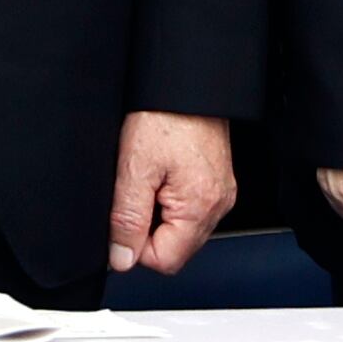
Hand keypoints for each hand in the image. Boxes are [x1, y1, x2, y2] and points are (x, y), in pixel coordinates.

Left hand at [107, 112, 235, 273]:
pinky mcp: (217, 182)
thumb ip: (127, 218)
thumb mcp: (134, 168)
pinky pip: (189, 209)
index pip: (164, 261)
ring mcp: (220, 194)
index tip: (124, 216)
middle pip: (175, 248)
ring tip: (150, 177)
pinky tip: (161, 172)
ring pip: (180, 229)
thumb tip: (122, 259)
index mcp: (201, 207)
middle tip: (137, 189)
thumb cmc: (166, 115)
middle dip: (148, 228)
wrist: (188, 81)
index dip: (135, 246)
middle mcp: (218, 206)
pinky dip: (169, 199)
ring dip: (158, 213)